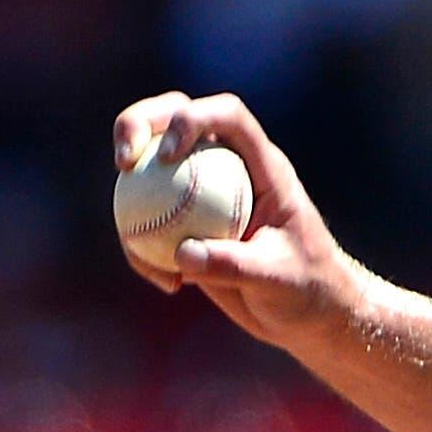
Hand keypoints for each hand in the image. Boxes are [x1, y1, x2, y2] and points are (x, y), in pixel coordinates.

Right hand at [111, 92, 366, 353]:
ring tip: (129, 239)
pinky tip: (167, 285)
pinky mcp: (185, 223)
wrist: (307, 312)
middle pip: (176, 119)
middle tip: (123, 161)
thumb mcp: (277, 277)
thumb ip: (233, 264)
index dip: (192, 119)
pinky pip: (148, 223)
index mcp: (263, 166)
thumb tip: (182, 253)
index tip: (169, 154)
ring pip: (151, 170)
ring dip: (127, 195)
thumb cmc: (306, 287)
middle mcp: (230, 167)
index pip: (229, 118)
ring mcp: (203, 191)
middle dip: (138, 124)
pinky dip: (144, 249)